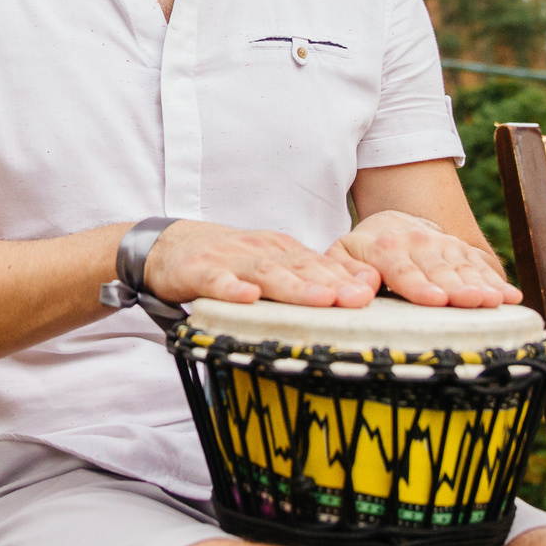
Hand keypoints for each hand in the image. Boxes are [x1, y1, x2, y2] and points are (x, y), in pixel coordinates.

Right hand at [142, 220, 380, 307]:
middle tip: (361, 298)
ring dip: (296, 287)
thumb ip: (306, 278)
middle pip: (302, 267)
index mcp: (282, 251)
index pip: (321, 262)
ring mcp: (230, 260)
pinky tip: (247, 297)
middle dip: (333, 283)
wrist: (169, 246)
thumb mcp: (271, 265)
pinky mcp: (198, 272)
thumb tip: (358, 294)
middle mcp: (262, 251)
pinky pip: (216, 282)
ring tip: (321, 300)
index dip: (348, 274)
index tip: (376, 288)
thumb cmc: (229, 262)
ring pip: (267, 274)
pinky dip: (232, 289)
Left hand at [332, 211, 523, 308]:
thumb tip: (359, 290)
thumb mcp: (342, 255)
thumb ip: (345, 272)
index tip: (435, 299)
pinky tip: (511, 297)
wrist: (392, 223)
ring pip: (464, 267)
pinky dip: (496, 281)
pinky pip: (481, 266)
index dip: (419, 285)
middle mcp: (418, 244)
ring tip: (496, 300)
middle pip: (439, 270)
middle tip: (472, 302)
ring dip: (481, 284)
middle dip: (456, 287)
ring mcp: (443, 245)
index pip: (402, 269)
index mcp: (384, 248)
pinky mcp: (461, 250)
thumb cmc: (363, 252)